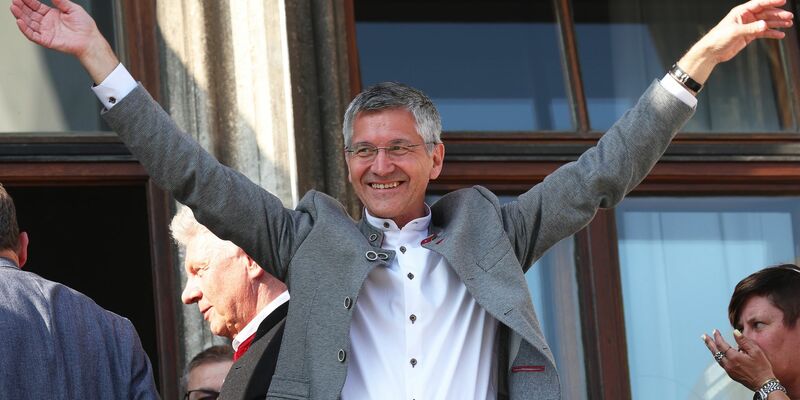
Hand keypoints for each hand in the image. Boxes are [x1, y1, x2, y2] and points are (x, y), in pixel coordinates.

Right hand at [10, 0, 117, 81]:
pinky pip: (33, 35)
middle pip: (30, 14)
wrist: (90, 40)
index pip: (36, 6)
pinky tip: (20, 21)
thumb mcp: (72, 8)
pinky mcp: (47, 41)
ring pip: (29, 23)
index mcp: (52, 14)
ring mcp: (46, 32)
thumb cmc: (85, 26)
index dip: (28, 1)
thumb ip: (61, 1)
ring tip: (14, 8)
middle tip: (14, 1)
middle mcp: (47, 23)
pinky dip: (25, 29)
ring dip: (20, 16)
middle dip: (21, 7)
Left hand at [678, 0, 792, 83]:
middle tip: (789, 16)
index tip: (783, 1)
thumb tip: (764, 25)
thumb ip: (751, 29)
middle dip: (778, 14)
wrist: (711, 52)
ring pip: (766, 23)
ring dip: (777, 23)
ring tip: (788, 24)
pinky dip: (772, 33)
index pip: (759, 4)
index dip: (771, 2)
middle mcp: (745, 18)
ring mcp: (748, 26)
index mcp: (740, 12)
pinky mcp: (748, 36)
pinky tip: (780, 35)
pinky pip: (763, 33)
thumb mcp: (735, 32)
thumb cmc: (718, 38)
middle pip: (765, 13)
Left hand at [702, 328, 774, 390]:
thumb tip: (735, 332)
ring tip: (709, 343)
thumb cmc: (762, 367)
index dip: (717, 337)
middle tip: (703, 336)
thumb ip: (744, 341)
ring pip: (717, 358)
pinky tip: (720, 354)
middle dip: (709, 342)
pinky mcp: (731, 374)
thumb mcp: (756, 351)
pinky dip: (719, 356)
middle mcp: (728, 364)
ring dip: (712, 350)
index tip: (715, 331)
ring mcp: (729, 370)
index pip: (721, 344)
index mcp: (734, 357)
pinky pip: (722, 363)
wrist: (764, 384)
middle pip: (715, 351)